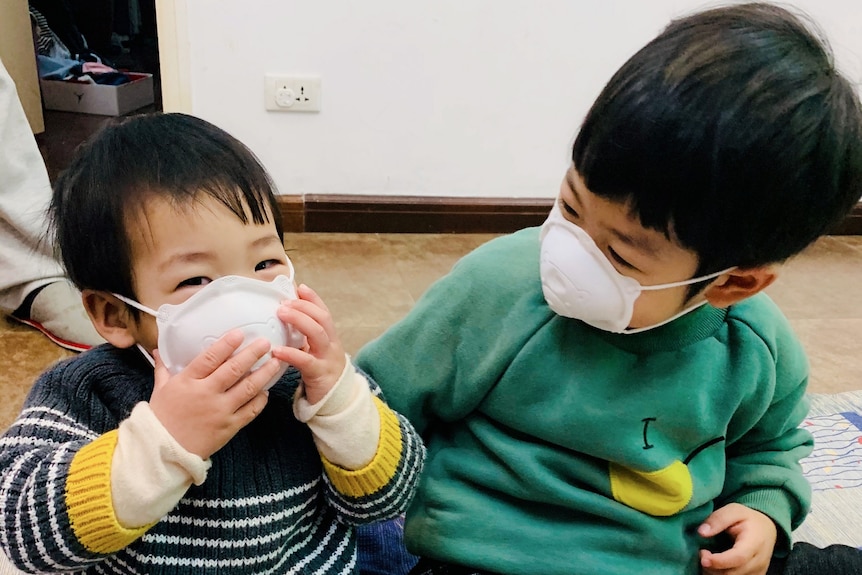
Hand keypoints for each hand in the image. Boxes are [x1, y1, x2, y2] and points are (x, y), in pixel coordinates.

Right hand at [148, 329, 279, 458]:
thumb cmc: (161, 419)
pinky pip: (250, 411)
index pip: (210, 358)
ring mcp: (220, 411)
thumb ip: (164, 368)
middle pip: (234, 369)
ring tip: (275, 362)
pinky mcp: (229, 427)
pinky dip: (260, 400)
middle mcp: (206, 394)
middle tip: (266, 343)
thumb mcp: (160, 390)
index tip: (239, 333)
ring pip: (248, 388)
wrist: (163, 452)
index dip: (226, 344)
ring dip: (264, 374)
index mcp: (188, 381)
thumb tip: (159, 351)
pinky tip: (266, 391)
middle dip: (253, 354)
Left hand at [271, 284, 345, 404]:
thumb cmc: (320, 373)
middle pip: (322, 319)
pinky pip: (306, 361)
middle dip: (304, 306)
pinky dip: (291, 354)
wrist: (336, 401)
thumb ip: (304, 337)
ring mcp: (327, 358)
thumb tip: (284, 319)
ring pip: (318, 334)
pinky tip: (276, 351)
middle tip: (284, 302)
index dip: (313, 298)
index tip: (299, 287)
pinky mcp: (319, 374)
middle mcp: (331, 344)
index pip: (323, 312)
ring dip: (300, 320)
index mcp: (329, 337)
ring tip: (281, 314)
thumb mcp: (315, 352)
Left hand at [698, 503, 776, 574]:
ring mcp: (758, 571)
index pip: (738, 558)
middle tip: (702, 553)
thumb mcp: (733, 510)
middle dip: (712, 567)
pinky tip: (716, 565)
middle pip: (733, 573)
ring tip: (708, 558)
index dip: (718, 560)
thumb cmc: (748, 519)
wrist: (767, 529)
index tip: (702, 555)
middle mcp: (759, 561)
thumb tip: (701, 532)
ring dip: (715, 573)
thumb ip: (718, 519)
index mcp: (755, 542)